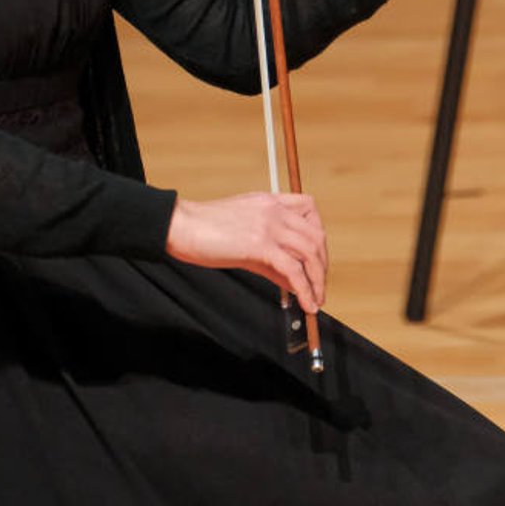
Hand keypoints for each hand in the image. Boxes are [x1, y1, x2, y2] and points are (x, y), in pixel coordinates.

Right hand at [165, 191, 327, 312]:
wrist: (182, 226)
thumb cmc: (205, 231)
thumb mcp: (244, 236)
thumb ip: (270, 256)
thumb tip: (292, 281)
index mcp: (269, 201)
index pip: (310, 209)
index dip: (318, 235)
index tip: (316, 257)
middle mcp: (274, 209)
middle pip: (316, 234)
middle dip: (322, 264)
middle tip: (319, 285)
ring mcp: (268, 225)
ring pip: (310, 252)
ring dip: (318, 280)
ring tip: (315, 300)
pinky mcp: (260, 245)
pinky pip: (293, 270)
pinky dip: (305, 289)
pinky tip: (305, 303)